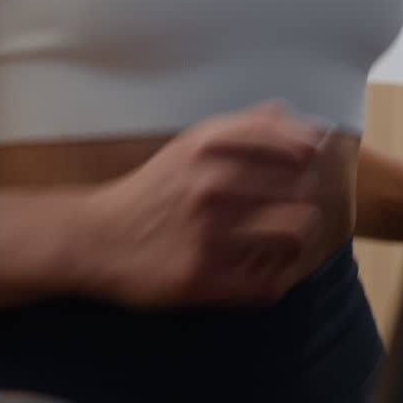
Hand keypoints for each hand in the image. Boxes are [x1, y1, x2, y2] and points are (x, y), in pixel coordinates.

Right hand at [80, 100, 331, 308]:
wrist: (96, 237)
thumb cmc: (154, 190)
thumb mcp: (191, 144)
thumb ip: (246, 128)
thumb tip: (303, 119)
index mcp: (208, 146)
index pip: (291, 144)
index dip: (306, 156)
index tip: (304, 164)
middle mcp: (209, 185)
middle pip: (301, 190)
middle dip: (300, 199)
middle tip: (286, 207)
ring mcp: (206, 233)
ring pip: (293, 235)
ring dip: (294, 240)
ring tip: (280, 241)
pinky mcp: (201, 277)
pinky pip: (269, 283)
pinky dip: (275, 278)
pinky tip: (262, 271)